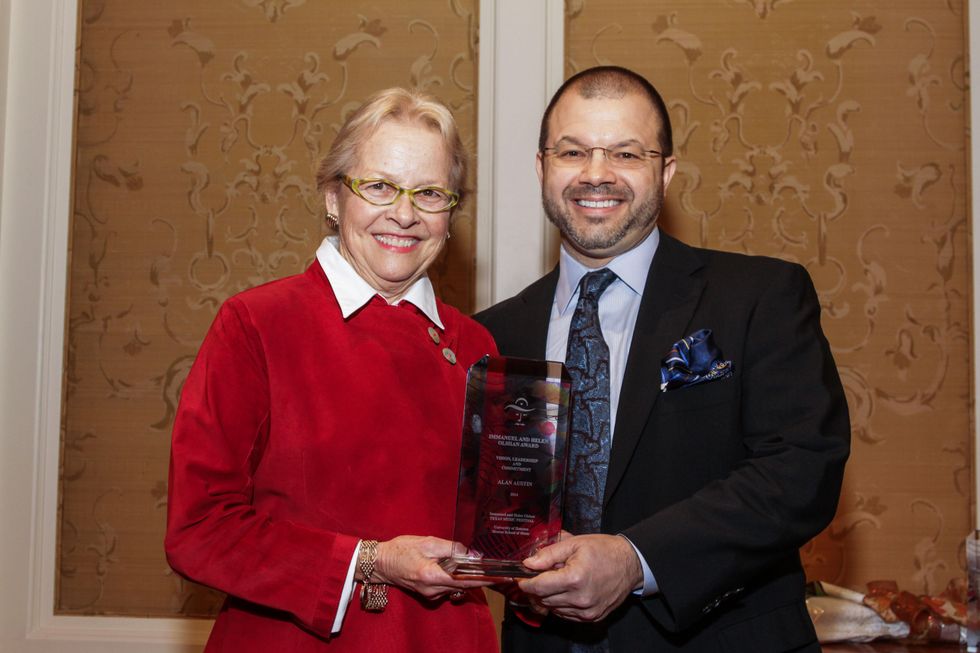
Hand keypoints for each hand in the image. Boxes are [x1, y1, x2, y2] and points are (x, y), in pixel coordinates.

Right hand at [371, 535, 492, 599]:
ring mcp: (430, 594)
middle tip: (489, 566)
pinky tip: (448, 565)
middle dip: (477, 576)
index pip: (466, 581)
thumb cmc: (401, 549)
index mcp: (433, 576)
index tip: (501, 578)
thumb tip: (470, 553)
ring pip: (456, 586)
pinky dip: (453, 577)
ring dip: (463, 575)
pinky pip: (447, 586)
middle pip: (463, 585)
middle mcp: (433, 590)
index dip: (485, 579)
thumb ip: (450, 548)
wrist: (381, 562)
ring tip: (461, 560)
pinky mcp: (428, 594)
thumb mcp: (427, 542)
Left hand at [516, 534, 642, 621]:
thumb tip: (528, 563)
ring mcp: (587, 611)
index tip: (520, 577)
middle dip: (537, 587)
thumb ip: (549, 554)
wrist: (631, 564)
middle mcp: (580, 599)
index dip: (525, 582)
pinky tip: (566, 591)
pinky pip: (566, 614)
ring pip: (553, 608)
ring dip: (549, 596)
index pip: (539, 587)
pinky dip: (561, 604)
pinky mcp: (592, 617)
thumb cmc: (604, 550)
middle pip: (544, 598)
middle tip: (539, 574)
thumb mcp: (575, 543)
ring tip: (557, 580)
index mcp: (575, 578)